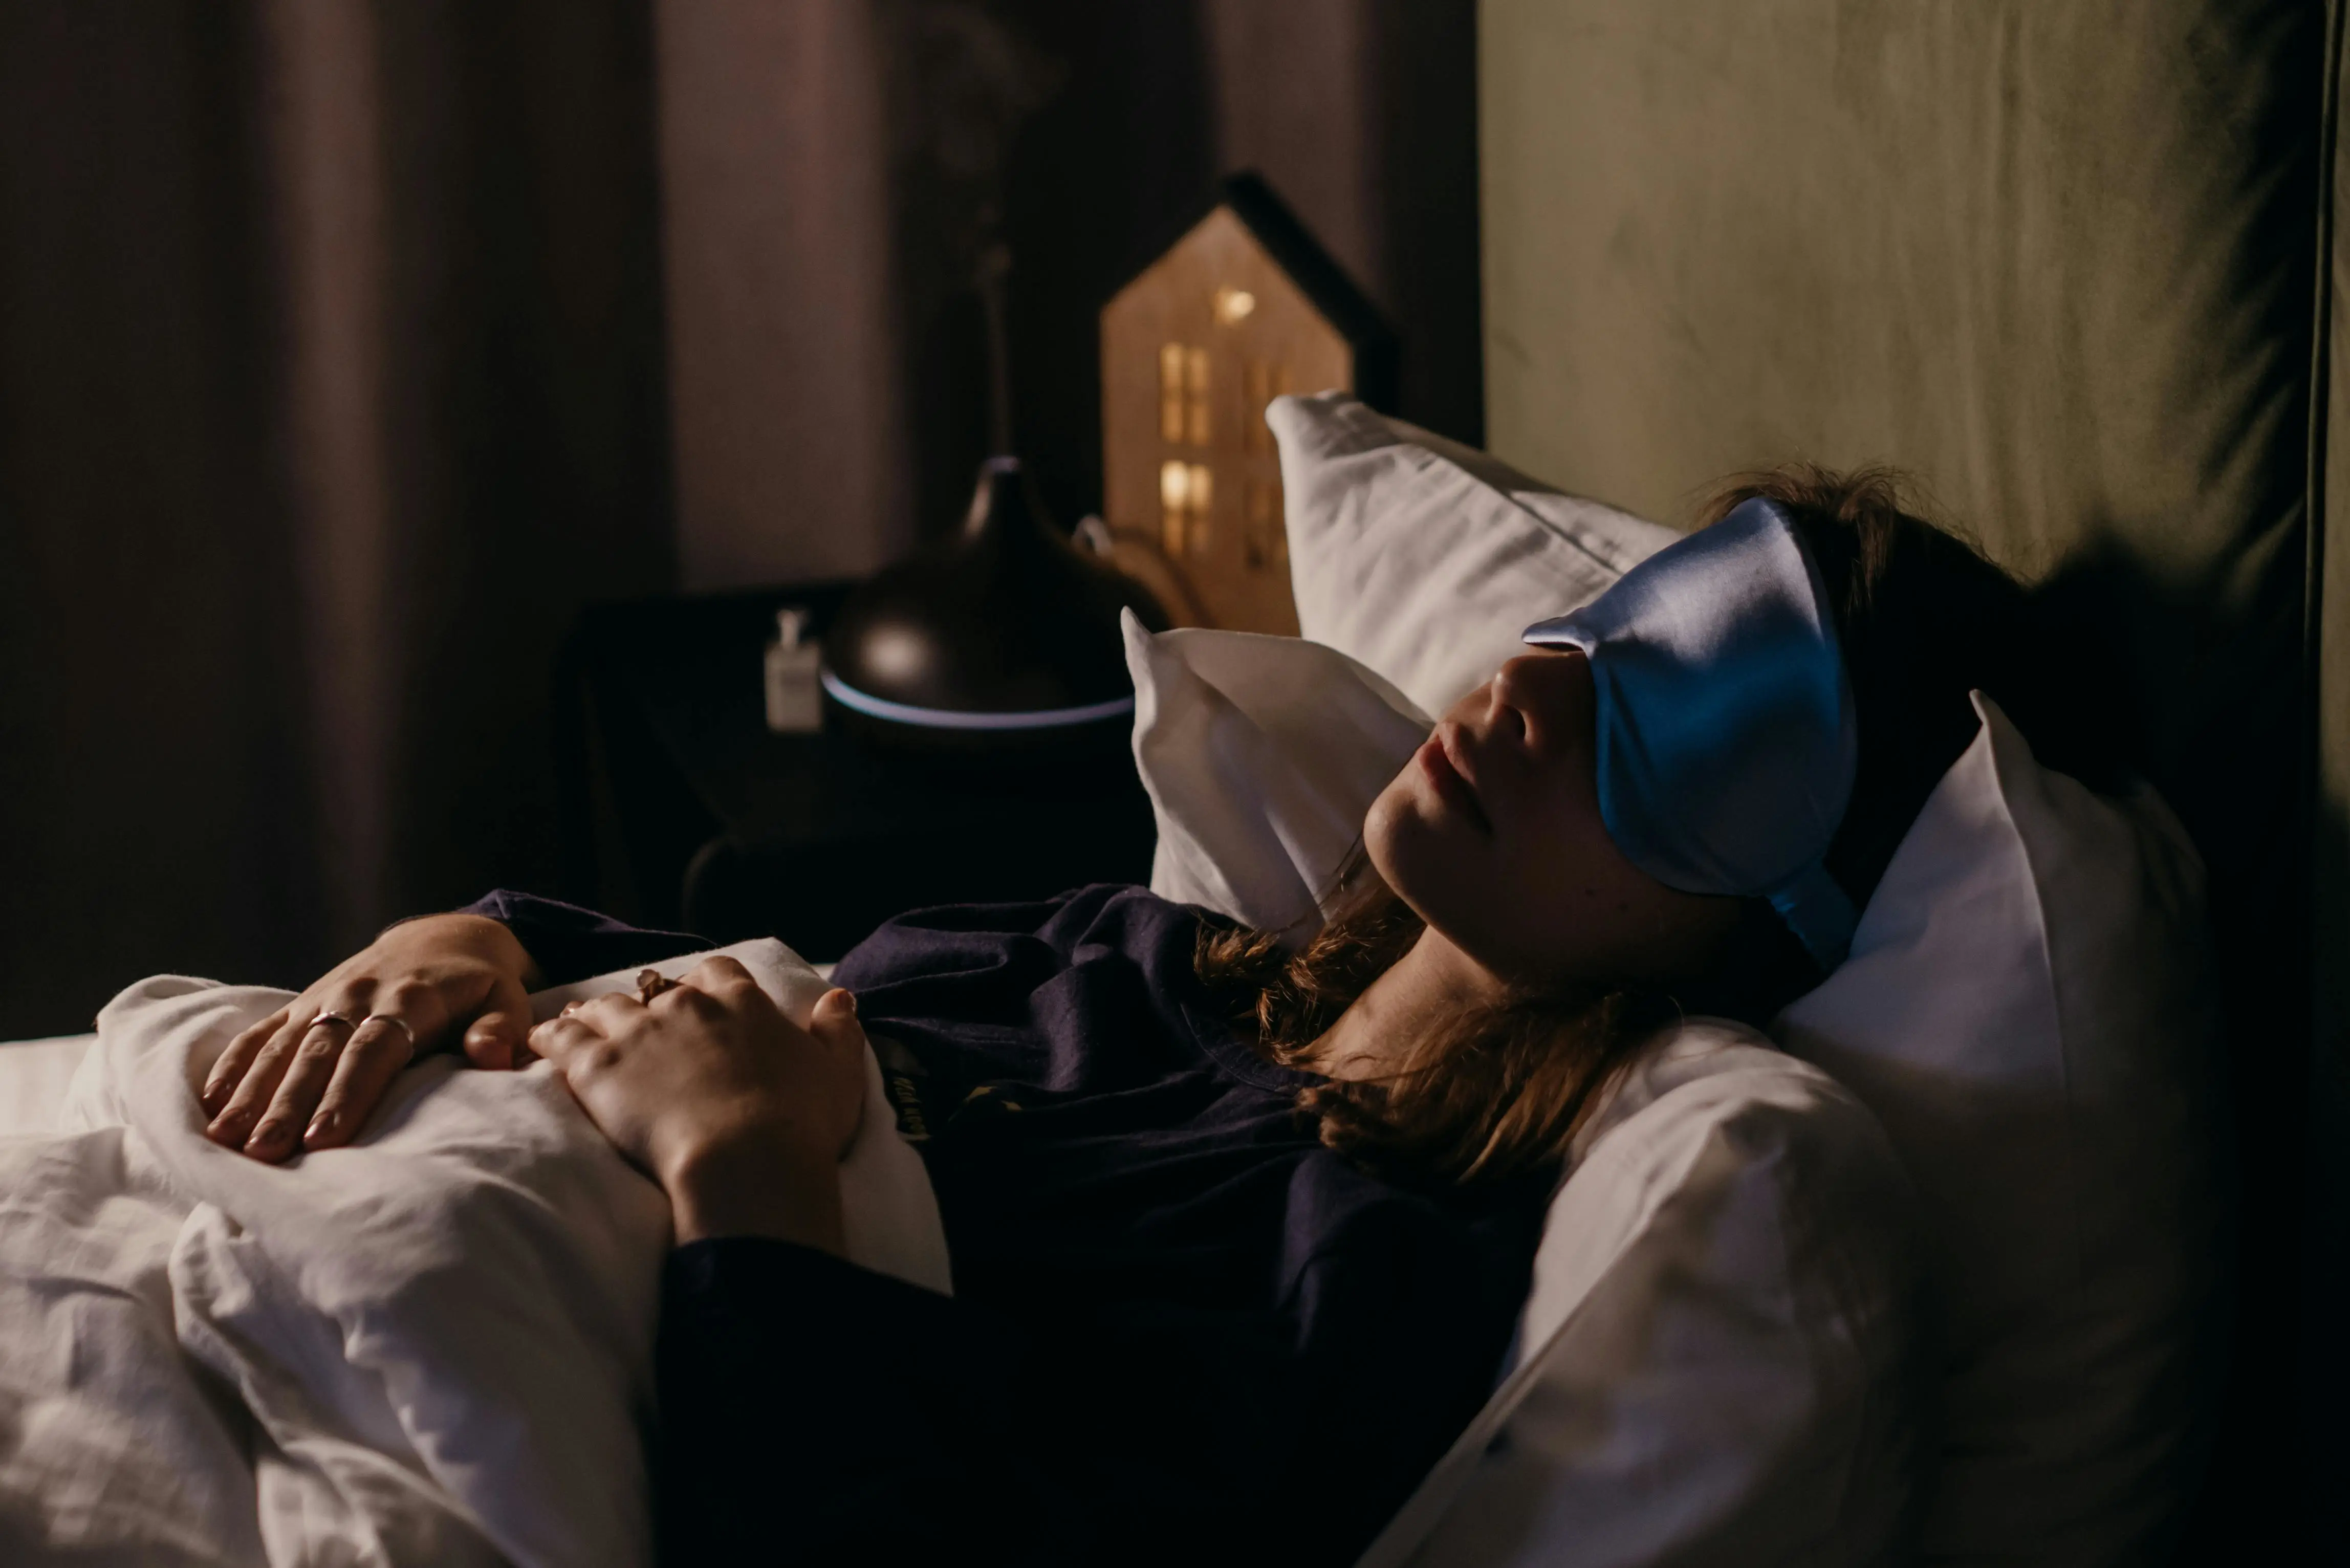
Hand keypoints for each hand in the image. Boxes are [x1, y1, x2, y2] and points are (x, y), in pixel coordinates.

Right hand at [202, 913, 540, 1161]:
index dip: (348, 1094)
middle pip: (317, 1054)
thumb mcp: (505, 999)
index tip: (325, 1139)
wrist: (440, 939)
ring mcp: (322, 999)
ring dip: (251, 1093)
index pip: (373, 1050)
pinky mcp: (300, 1003)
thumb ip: (501, 1028)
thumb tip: (494, 1056)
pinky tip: (210, 1104)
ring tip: (225, 1140)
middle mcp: (357, 996)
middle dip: (288, 1105)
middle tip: (264, 1154)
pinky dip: (233, 1066)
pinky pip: (260, 1033)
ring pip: (281, 1047)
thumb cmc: (478, 987)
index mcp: (409, 999)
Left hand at [528, 955, 866, 1251]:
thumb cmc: (800, 1124)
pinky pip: (560, 1037)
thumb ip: (839, 1030)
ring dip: (597, 1014)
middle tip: (645, 1028)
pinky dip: (550, 1036)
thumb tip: (840, 996)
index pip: (719, 972)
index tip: (703, 1001)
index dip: (707, 984)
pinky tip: (543, 1040)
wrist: (747, 1162)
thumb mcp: (839, 1074)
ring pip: (605, 1007)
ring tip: (588, 1027)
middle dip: (650, 1004)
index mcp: (742, 1002)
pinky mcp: (596, 1066)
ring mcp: (637, 1033)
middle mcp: (686, 1005)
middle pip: (657, 988)